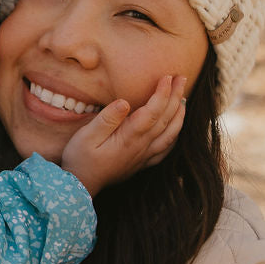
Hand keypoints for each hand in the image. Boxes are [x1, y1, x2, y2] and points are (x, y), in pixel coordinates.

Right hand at [61, 74, 186, 195]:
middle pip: (165, 119)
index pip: (152, 111)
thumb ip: (107, 119)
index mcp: (129, 137)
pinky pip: (165, 149)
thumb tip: (125, 102)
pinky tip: (176, 128)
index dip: (162, 93)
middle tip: (182, 77)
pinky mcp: (141, 163)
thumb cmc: (80, 158)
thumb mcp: (86, 136)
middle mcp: (141, 147)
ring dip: (179, 115)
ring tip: (184, 98)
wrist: (80, 186)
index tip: (168, 77)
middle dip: (176, 97)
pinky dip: (175, 136)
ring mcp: (143, 156)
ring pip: (170, 134)